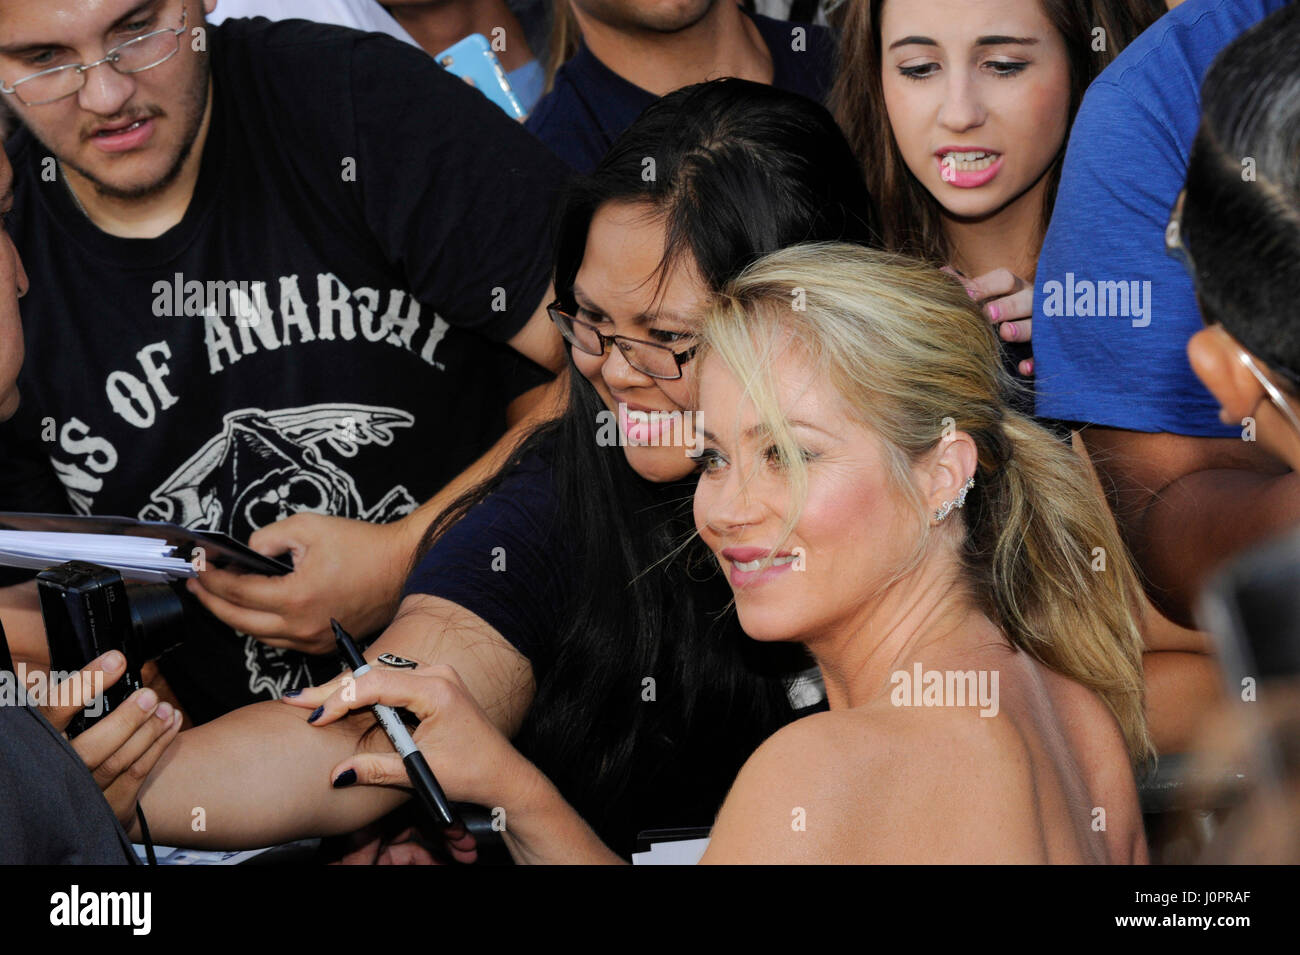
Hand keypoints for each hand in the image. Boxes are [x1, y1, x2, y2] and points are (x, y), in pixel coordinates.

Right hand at [41, 651, 182, 827]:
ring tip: (166, 708)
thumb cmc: (61, 738)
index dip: (88, 683)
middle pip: (91, 748)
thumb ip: (70, 692)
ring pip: (117, 763)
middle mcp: (54, 770)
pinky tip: (172, 725)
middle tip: (149, 695)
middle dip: (126, 720)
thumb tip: (106, 659)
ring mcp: (79, 792)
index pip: (57, 709)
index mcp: (37, 737)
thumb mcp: (54, 715)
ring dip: (149, 732)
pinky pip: (135, 777)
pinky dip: (158, 747)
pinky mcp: (105, 805)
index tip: (117, 660)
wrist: (56, 790)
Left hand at [185, 512, 416, 653]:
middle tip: (196, 585)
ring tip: (219, 596)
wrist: (402, 566)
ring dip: (234, 616)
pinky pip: (281, 640)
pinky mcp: (322, 645)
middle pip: (238, 621)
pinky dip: (261, 625)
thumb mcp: (309, 526)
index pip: (236, 592)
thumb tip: (248, 553)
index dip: (210, 578)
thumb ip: (268, 537)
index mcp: (295, 597)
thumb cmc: (362, 545)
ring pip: (257, 635)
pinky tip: (254, 609)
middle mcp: (301, 627)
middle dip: (211, 602)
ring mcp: (312, 640)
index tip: (196, 565)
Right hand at [284, 663, 535, 860]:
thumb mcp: (421, 773)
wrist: (503, 773)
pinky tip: (340, 701)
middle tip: (294, 701)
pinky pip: (391, 680)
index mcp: (437, 689)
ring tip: (310, 701)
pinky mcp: (433, 682)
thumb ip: (376, 770)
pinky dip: (364, 692)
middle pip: (374, 674)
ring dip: (346, 689)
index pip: (376, 685)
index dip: (340, 699)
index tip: (313, 717)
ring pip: (379, 675)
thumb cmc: (471, 772)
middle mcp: (437, 673)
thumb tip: (336, 773)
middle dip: (333, 689)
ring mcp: (436, 675)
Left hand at [943, 266, 1034, 374]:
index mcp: (1014, 287)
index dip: (985, 286)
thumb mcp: (988, 294)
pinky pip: (1044, 353)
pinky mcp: (1048, 345)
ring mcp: (1042, 323)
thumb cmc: (1002, 305)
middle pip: (1024, 299)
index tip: (965, 295)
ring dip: (1021, 329)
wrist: (1041, 322)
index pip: (1004, 280)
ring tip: (1005, 333)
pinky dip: (1035, 360)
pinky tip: (1022, 368)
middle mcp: (1031, 301)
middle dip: (1007, 306)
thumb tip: (942, 273)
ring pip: (1037, 324)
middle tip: (988, 314)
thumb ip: (968, 286)